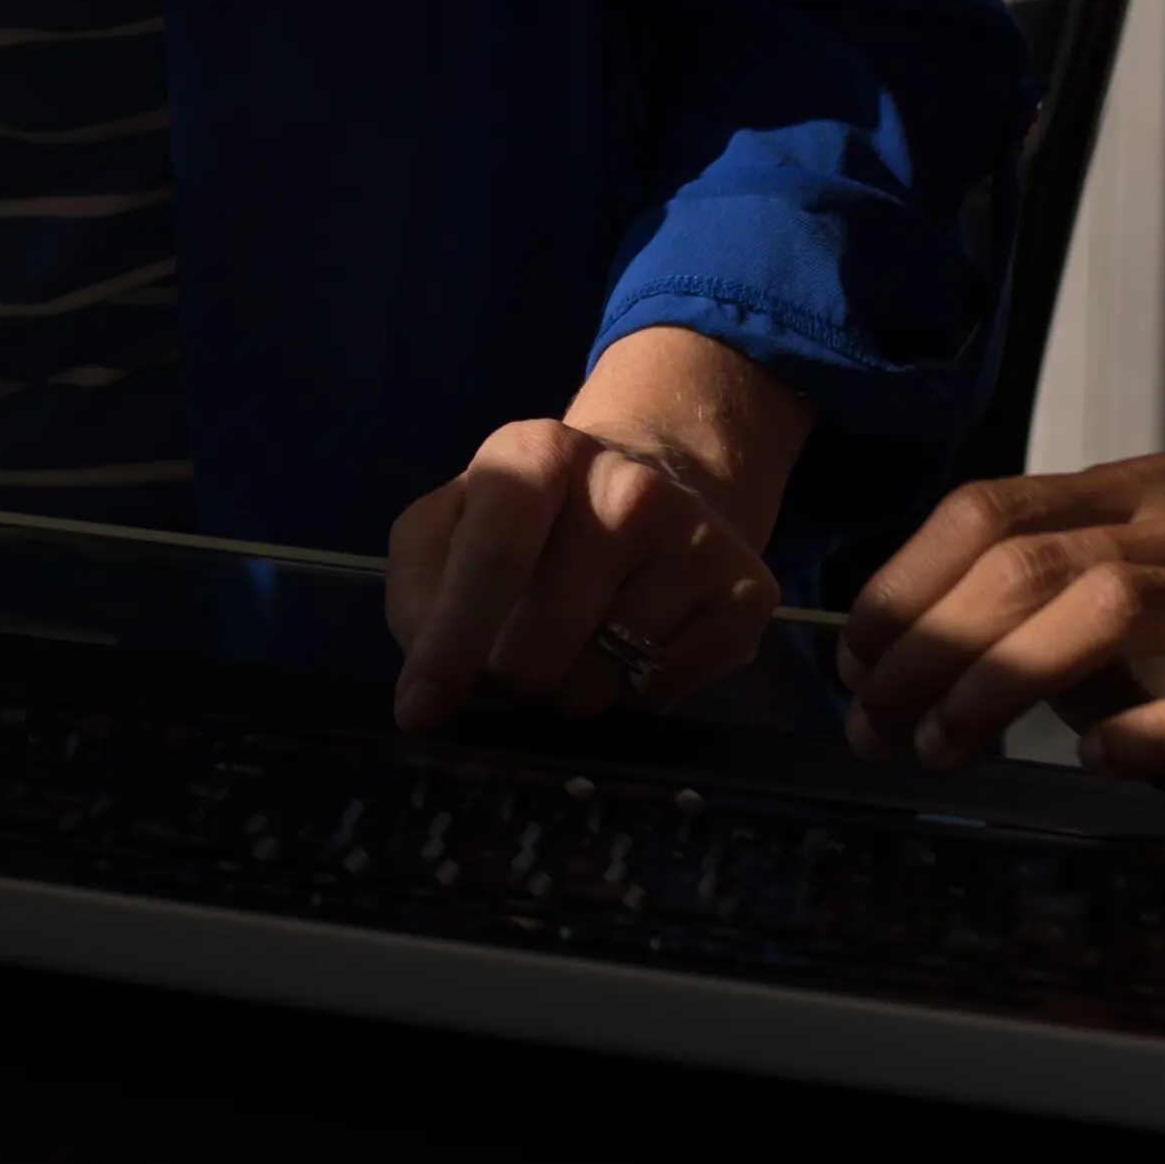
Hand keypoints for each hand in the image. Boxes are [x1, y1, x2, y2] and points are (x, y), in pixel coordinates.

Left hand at [388, 336, 798, 733]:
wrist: (652, 493)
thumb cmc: (526, 521)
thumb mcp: (451, 521)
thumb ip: (418, 590)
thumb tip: (427, 689)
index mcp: (539, 450)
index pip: (493, 559)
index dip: (448, 647)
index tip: (417, 713)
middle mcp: (627, 485)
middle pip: (536, 647)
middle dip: (500, 684)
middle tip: (499, 670)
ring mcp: (698, 538)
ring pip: (593, 686)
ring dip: (562, 693)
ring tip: (568, 646)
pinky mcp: (746, 594)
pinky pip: (656, 699)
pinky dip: (626, 696)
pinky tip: (628, 646)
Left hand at [838, 454, 1164, 838]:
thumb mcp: (1089, 649)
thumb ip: (1009, 625)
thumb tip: (881, 655)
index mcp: (1142, 493)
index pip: (993, 510)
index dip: (905, 587)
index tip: (852, 666)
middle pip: (1035, 560)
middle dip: (933, 647)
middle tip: (878, 728)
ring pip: (1114, 605)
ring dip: (1005, 682)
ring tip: (948, 746)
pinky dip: (1150, 729)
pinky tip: (1096, 758)